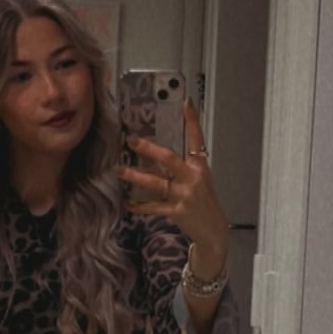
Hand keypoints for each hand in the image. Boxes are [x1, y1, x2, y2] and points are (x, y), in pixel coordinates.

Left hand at [115, 99, 228, 265]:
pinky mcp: (177, 212)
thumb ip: (182, 167)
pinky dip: (139, 206)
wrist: (213, 230)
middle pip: (168, 159)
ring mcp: (184, 195)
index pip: (197, 140)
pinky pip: (153, 207)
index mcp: (199, 167)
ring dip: (135, 176)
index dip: (192, 121)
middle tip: (131, 140)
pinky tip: (128, 204)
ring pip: (156, 183)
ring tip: (119, 171)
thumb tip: (156, 154)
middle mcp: (192, 178)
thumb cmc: (203, 203)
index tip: (186, 103)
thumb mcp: (200, 180)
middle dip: (148, 149)